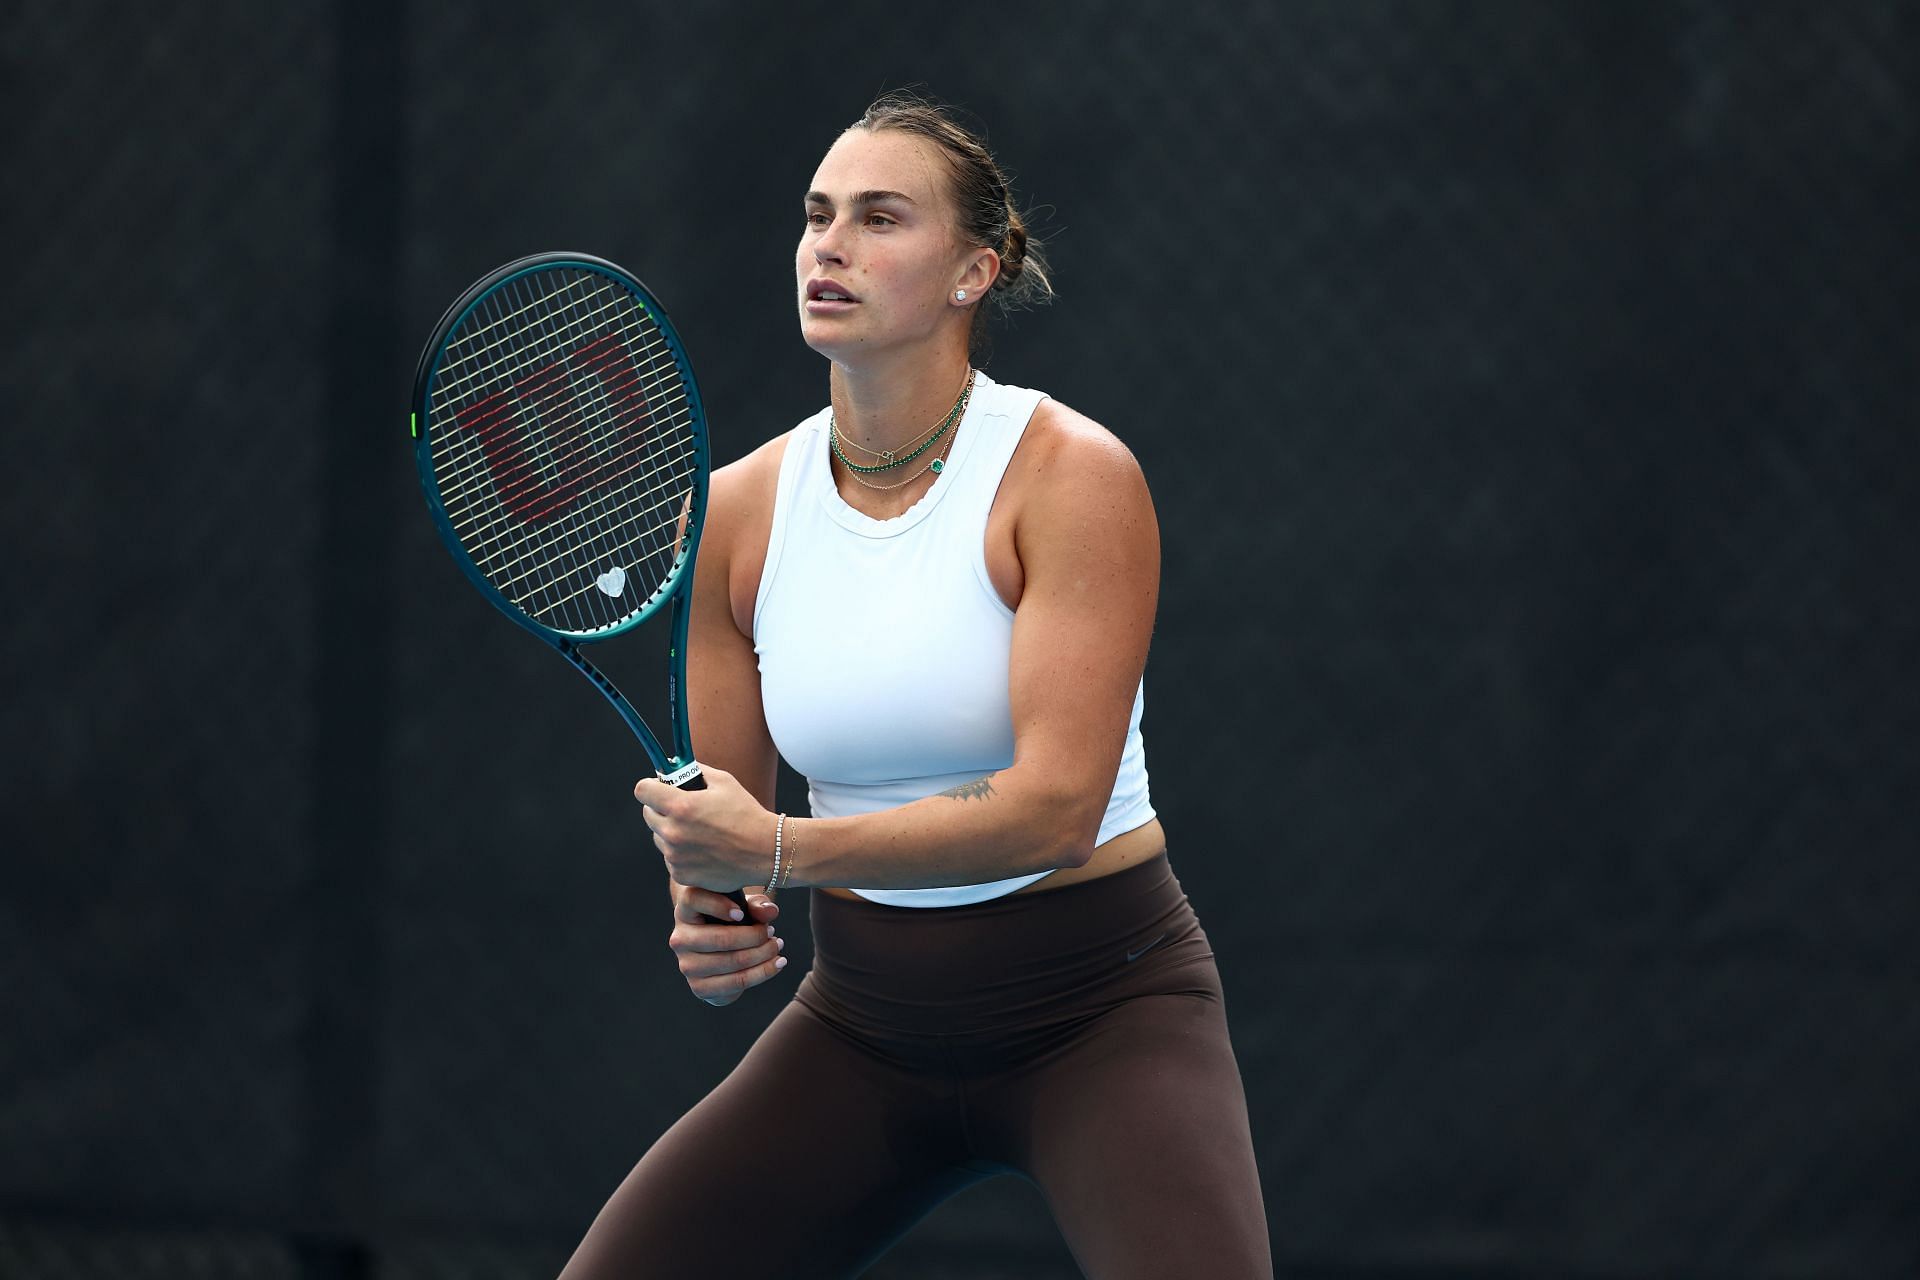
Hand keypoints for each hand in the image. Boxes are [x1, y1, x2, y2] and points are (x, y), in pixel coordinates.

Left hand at [634, 765, 777, 891]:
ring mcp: (675, 856)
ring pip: (659, 837)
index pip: (642, 790)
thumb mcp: (724, 782)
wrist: (766, 851)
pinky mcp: (681, 874)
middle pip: (648, 814)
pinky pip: (670, 858)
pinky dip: (681, 853)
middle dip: (662, 808)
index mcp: (681, 806)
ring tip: (699, 831)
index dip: (650, 786)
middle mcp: (673, 832)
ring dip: (671, 832)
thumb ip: (695, 772)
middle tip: (684, 809)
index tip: (658, 788)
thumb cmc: (746, 814)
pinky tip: (703, 849)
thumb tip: (676, 768)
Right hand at [666, 881, 784, 1006]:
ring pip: (732, 962)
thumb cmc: (730, 920)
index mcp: (685, 910)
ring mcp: (687, 965)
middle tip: (772, 933)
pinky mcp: (699, 987)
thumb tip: (770, 912)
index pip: (693, 900)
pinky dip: (762, 973)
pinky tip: (776, 963)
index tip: (741, 913)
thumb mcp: (744, 905)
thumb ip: (757, 904)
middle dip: (755, 937)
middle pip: (720, 938)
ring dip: (763, 955)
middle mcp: (680, 939)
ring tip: (776, 946)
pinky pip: (736, 983)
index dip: (718, 905)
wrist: (719, 952)